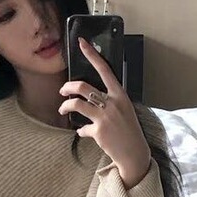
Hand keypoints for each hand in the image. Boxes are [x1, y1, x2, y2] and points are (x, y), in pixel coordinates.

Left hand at [58, 38, 150, 188]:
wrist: (134, 153)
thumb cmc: (129, 131)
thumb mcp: (124, 110)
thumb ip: (110, 101)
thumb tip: (92, 97)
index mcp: (120, 95)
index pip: (104, 70)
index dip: (92, 55)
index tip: (81, 42)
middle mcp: (112, 103)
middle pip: (82, 86)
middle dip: (68, 87)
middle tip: (63, 91)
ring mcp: (105, 117)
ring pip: (76, 103)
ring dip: (65, 106)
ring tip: (62, 110)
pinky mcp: (98, 131)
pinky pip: (82, 128)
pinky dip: (81, 131)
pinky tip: (83, 133)